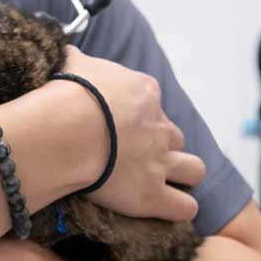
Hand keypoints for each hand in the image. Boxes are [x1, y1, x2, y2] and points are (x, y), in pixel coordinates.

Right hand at [62, 46, 205, 221]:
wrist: (66, 127)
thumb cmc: (67, 92)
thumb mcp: (72, 62)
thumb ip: (77, 59)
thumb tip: (69, 53)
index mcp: (143, 92)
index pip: (152, 100)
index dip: (138, 112)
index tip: (116, 119)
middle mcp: (159, 125)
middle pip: (173, 136)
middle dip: (160, 144)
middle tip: (133, 152)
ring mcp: (160, 160)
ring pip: (194, 169)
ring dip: (183, 173)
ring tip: (162, 179)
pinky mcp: (153, 194)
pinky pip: (184, 207)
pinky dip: (179, 207)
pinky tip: (166, 205)